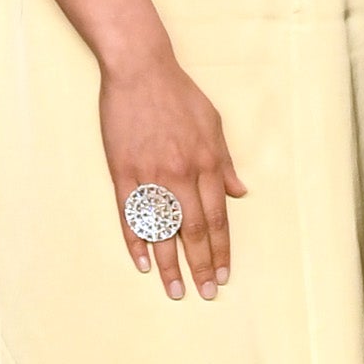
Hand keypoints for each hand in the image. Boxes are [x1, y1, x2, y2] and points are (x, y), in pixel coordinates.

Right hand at [101, 47, 245, 299]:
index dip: (221, 250)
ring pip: (163, 230)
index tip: (223, 274)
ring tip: (175, 291)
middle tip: (205, 294)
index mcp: (207, 163)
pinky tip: (143, 263)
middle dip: (201, 266)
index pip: (218, 218)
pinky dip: (137, 242)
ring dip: (170, 265)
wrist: (140, 70)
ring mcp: (151, 175)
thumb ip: (226, 162)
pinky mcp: (123, 172)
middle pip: (194, 231)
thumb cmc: (179, 94)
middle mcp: (182, 174)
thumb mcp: (214, 124)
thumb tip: (240, 193)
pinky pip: (131, 215)